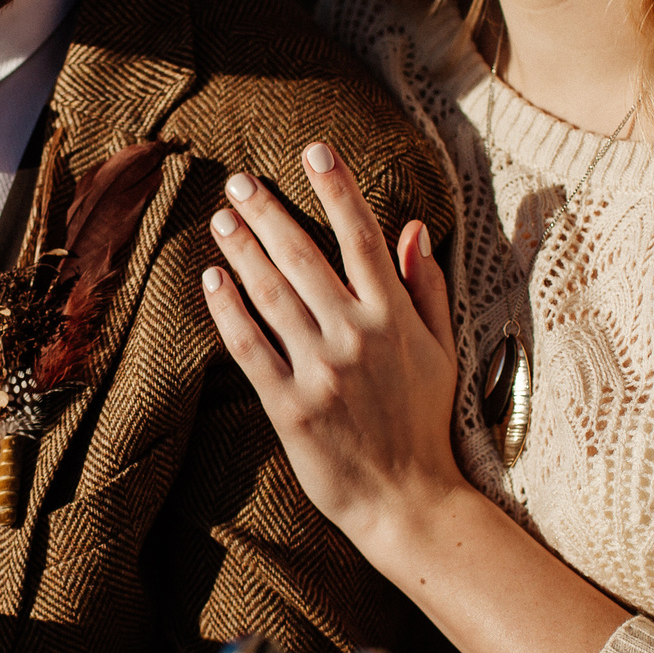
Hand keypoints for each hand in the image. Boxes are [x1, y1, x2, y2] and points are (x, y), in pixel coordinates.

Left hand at [200, 141, 467, 562]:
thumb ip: (426, 288)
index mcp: (395, 319)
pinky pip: (249, 348)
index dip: (338, 189)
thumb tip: (414, 228)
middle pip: (304, 258)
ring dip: (243, 250)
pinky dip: (228, 310)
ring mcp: (321, 372)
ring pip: (271, 295)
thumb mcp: (441, 351)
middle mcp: (356, 337)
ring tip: (221, 219)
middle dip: (269, 212)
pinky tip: (212, 279)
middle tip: (239, 182)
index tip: (315, 151)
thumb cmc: (425, 422)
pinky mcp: (289, 407)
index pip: (363, 238)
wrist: (408, 501)